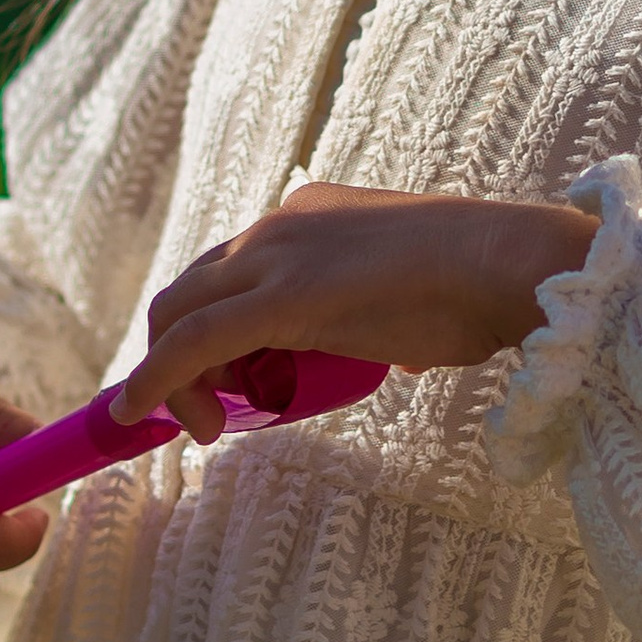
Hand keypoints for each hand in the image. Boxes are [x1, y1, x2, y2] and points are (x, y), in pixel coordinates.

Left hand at [112, 180, 598, 442]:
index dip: (207, 327)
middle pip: (193, 289)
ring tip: (199, 426)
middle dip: (177, 352)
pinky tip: (138, 412)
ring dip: (169, 373)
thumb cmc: (478, 287)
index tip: (213, 376)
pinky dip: (154, 378)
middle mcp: (278, 225)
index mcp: (306, 215)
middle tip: (201, 410)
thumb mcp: (413, 292)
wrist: (504, 265)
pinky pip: (193, 342)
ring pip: (182, 313)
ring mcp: (274, 254)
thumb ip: (388, 312)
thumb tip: (396, 349)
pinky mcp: (278, 298)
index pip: (231, 270)